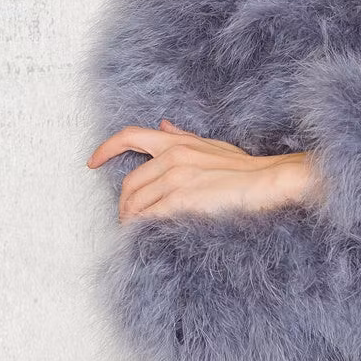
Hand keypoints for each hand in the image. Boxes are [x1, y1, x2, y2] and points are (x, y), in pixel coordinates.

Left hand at [86, 119, 321, 221]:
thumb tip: (163, 124)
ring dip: (131, 220)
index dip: (106, 149)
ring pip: (137, 203)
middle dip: (123, 204)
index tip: (92, 162)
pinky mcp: (183, 200)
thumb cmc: (245, 168)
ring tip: (135, 231)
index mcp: (177, 141)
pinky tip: (145, 235)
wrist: (268, 181)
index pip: (130, 136)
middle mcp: (172, 157)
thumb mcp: (211, 145)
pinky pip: (151, 217)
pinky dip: (143, 228)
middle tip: (126, 218)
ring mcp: (176, 178)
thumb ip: (183, 136)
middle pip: (130, 182)